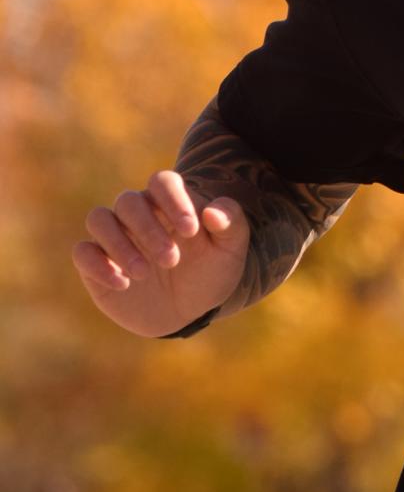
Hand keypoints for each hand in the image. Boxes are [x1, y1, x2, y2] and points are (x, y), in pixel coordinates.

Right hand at [72, 171, 249, 337]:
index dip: (173, 200)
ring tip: (143, 273)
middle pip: (128, 201)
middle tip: (172, 260)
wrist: (188, 311)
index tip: (190, 230)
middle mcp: (138, 215)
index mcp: (170, 203)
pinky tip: (123, 284)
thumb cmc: (208, 273)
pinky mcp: (95, 263)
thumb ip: (232, 225)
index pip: (162, 181)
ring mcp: (114, 237)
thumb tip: (213, 213)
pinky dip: (98, 265)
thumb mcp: (230, 252)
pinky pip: (82, 252)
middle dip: (148, 229)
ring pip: (98, 219)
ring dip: (119, 245)